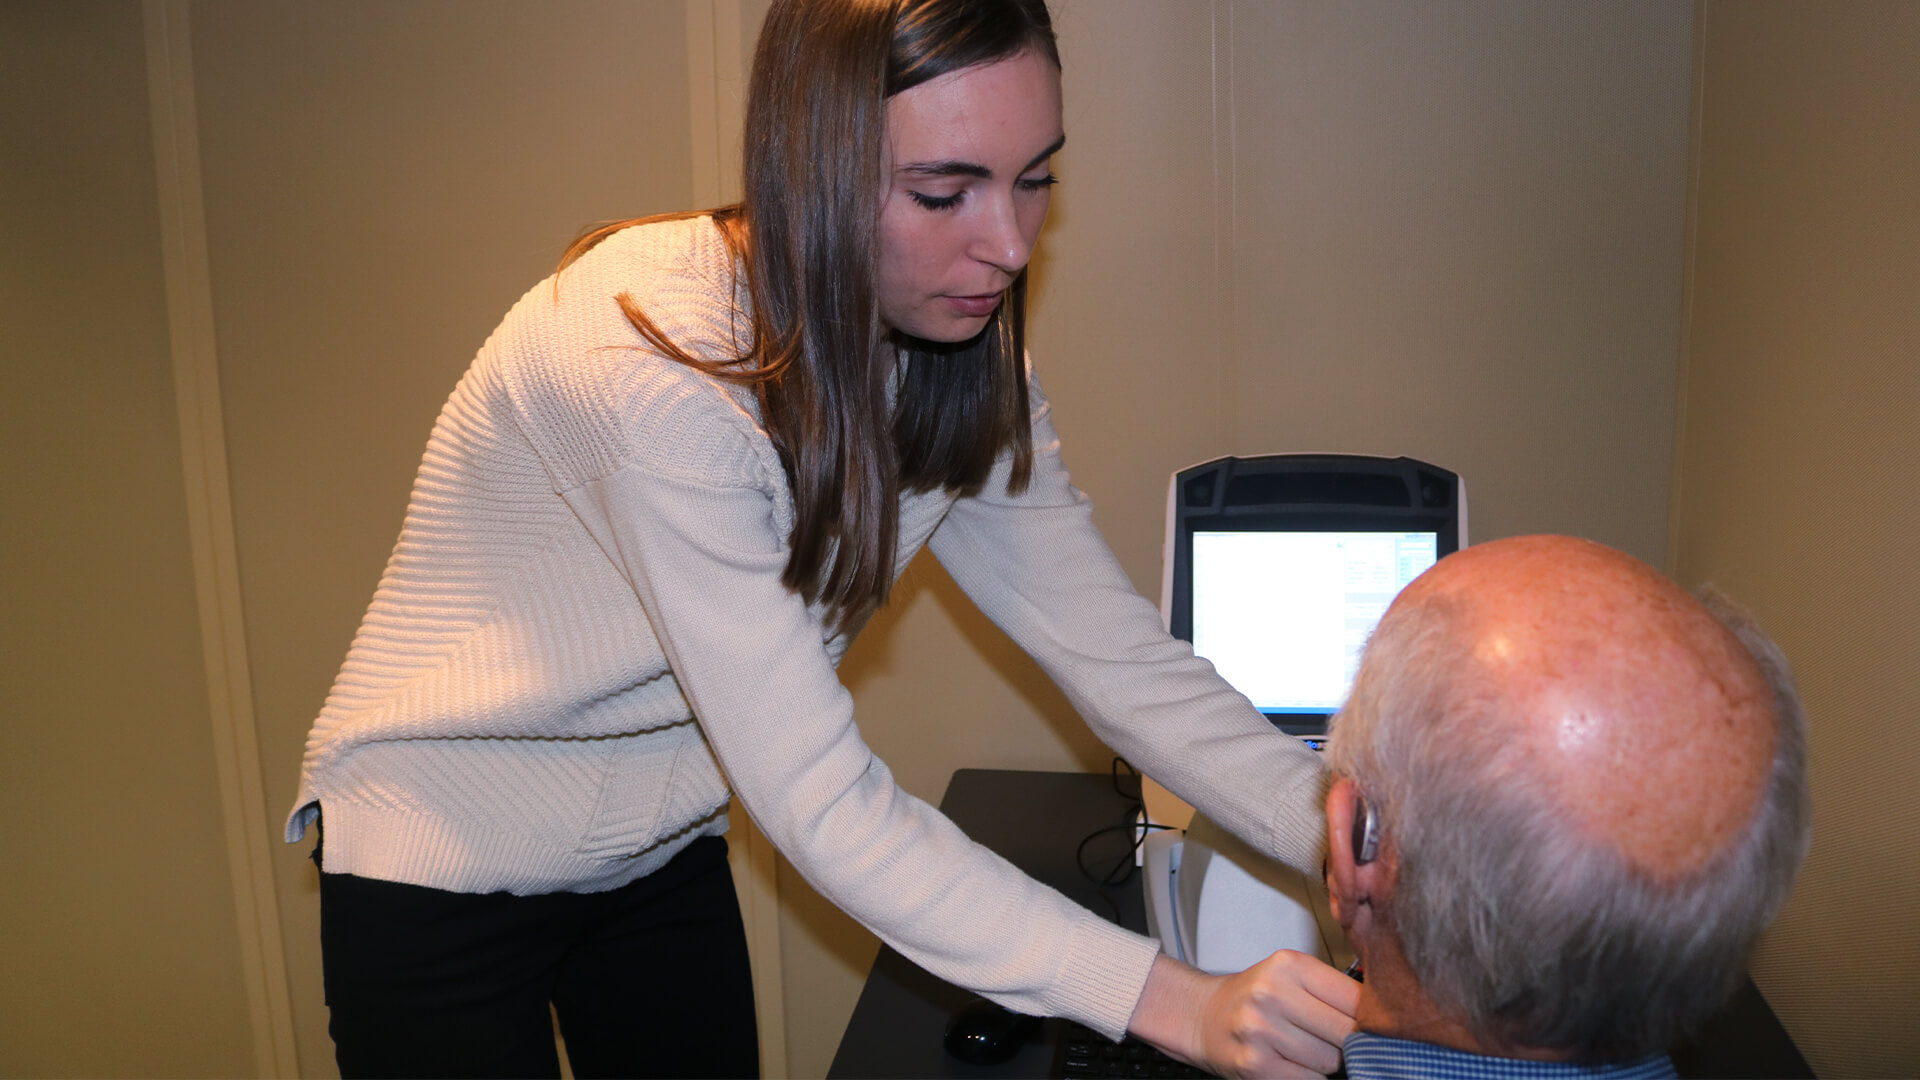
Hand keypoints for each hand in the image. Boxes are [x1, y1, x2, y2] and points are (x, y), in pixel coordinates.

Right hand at [1128, 951, 1359, 1078]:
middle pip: (1346, 1032)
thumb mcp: (1288, 976)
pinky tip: (1292, 1063)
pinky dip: (1308, 1077)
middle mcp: (1273, 994)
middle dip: (1349, 1041)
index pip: (1355, 997)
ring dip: (1326, 1061)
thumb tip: (1382, 1016)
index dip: (1370, 1017)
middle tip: (1336, 1038)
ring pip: (1330, 1061)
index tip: (1373, 1024)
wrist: (1200, 1016)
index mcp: (1288, 965)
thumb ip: (1331, 989)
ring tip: (1305, 1048)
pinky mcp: (1255, 1065)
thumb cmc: (1252, 996)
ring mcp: (1261, 1031)